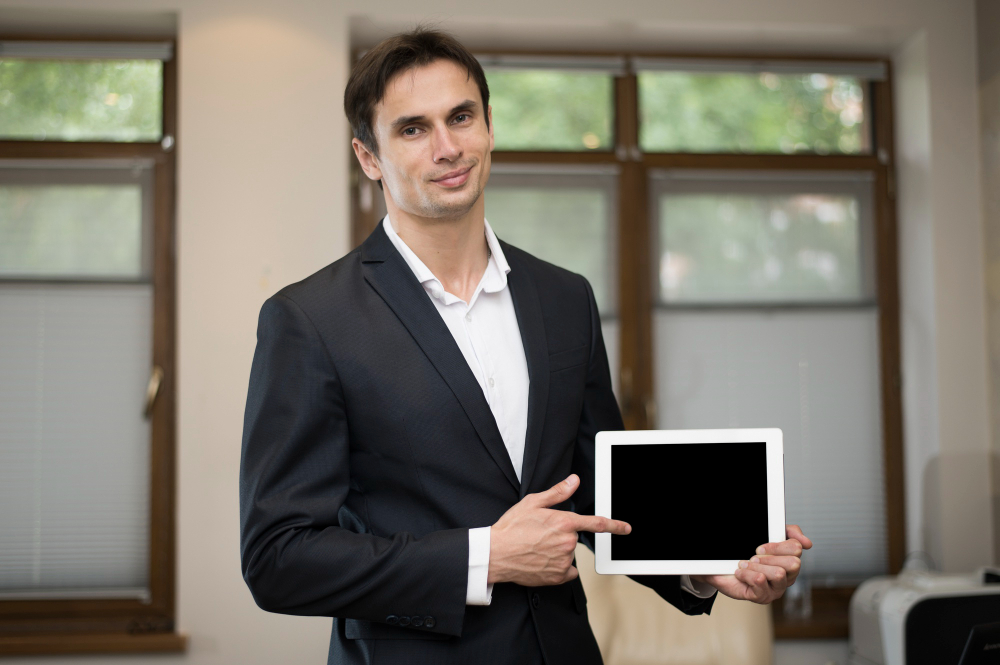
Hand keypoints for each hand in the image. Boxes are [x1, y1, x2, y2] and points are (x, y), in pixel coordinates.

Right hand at [488, 474, 630, 585]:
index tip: (626, 529)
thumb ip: (557, 493)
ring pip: (569, 555)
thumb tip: (574, 481)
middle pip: (573, 538)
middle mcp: (567, 542)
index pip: (596, 523)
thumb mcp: (532, 503)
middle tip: (540, 536)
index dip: (615, 526)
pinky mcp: (557, 576)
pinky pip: (567, 571)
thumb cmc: (511, 528)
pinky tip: (542, 561)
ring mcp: (563, 561)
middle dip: (561, 536)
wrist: (496, 554)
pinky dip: (558, 568)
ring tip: (536, 549)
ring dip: (558, 552)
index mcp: (564, 522)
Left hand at [691, 524, 812, 603]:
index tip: (759, 548)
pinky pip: (760, 582)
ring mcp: (777, 588)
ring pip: (779, 574)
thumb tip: (807, 544)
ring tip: (744, 564)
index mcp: (789, 559)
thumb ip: (788, 532)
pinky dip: (746, 574)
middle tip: (753, 556)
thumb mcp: (766, 534)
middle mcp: (788, 576)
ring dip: (757, 566)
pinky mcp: (764, 597)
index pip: (796, 549)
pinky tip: (740, 573)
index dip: (777, 546)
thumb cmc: (745, 552)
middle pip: (794, 564)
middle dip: (770, 557)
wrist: (722, 568)